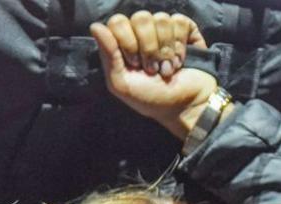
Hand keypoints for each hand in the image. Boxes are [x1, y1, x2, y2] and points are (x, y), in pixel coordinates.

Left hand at [90, 12, 217, 139]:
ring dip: (166, 49)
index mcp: (123, 42)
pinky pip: (180, 22)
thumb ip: (108, 55)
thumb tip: (95, 26)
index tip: (135, 64)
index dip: (128, 42)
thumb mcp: (122, 83)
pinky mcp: (186, 32)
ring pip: (161, 19)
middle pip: (141, 18)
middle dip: (149, 47)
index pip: (118, 21)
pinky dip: (180, 45)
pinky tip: (179, 60)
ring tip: (167, 68)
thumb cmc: (152, 99)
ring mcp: (164, 30)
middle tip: (153, 68)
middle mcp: (142, 33)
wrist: (185, 107)